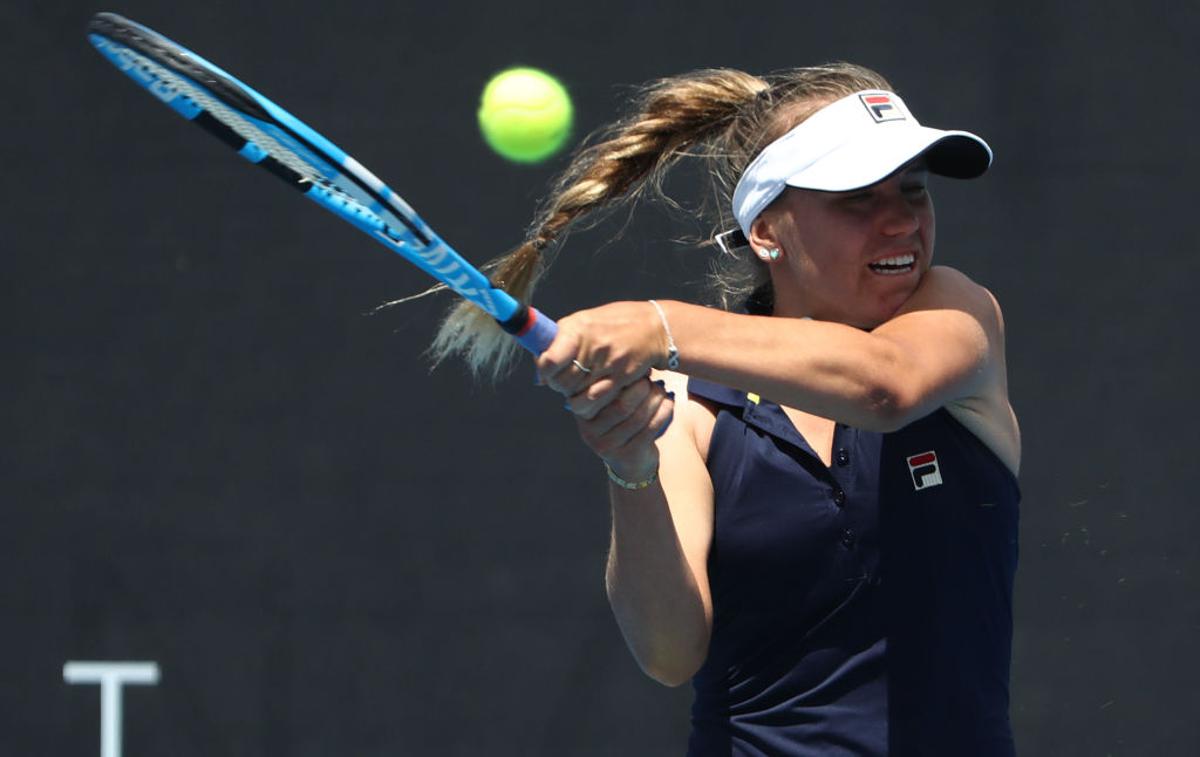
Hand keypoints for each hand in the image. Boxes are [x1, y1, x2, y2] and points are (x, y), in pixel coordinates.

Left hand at [536, 301, 667, 393]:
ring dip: (575, 396)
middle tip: (567, 380)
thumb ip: (561, 342)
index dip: (545, 369)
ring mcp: (608, 363)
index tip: (546, 371)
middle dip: (560, 385)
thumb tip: (540, 373)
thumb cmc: (615, 324)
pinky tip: (594, 393)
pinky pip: (597, 400)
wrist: (655, 328)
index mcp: (578, 328)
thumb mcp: (586, 321)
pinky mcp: (622, 377)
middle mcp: (592, 345)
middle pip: (562, 382)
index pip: (550, 359)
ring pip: (578, 396)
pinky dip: (591, 402)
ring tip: (580, 386)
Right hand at [566, 377, 674, 481]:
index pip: (601, 391)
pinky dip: (662, 413)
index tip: (636, 368)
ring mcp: (607, 446)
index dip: (621, 378)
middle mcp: (589, 431)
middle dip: (641, 390)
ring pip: (637, 418)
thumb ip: (614, 385)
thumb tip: (633, 357)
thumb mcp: (610, 403)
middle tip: (652, 380)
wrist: (630, 462)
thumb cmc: (621, 422)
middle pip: (621, 405)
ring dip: (654, 400)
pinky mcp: (626, 456)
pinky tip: (669, 403)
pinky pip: (649, 430)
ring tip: (662, 390)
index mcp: (582, 413)